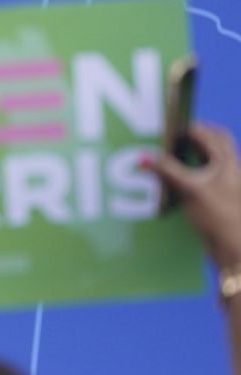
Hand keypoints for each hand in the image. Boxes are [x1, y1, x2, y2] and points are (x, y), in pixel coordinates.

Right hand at [146, 123, 240, 266]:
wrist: (234, 249)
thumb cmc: (219, 216)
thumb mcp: (190, 189)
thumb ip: (166, 171)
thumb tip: (143, 157)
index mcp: (227, 164)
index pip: (213, 135)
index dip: (194, 127)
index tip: (173, 125)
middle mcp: (229, 173)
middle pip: (212, 147)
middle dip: (194, 140)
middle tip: (172, 138)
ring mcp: (224, 188)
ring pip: (207, 165)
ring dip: (190, 159)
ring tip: (170, 158)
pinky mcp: (217, 203)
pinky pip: (201, 183)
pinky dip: (188, 178)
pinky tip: (174, 185)